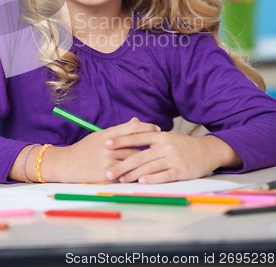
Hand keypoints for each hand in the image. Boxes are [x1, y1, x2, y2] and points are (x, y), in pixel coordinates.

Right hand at [42, 118, 159, 182]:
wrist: (67, 163)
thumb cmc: (85, 149)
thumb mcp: (100, 135)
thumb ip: (119, 130)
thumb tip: (136, 121)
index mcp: (107, 134)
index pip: (132, 127)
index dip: (147, 127)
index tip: (157, 129)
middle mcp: (108, 145)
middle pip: (136, 144)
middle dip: (151, 145)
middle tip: (164, 145)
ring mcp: (107, 160)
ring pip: (133, 160)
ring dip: (146, 161)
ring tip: (158, 160)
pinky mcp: (106, 174)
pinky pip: (126, 174)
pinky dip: (136, 174)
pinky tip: (145, 174)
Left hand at [104, 132, 241, 183]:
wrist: (208, 151)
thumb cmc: (183, 145)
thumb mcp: (166, 137)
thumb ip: (149, 136)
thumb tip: (129, 132)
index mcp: (160, 136)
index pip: (136, 137)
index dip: (120, 140)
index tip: (105, 143)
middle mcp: (165, 146)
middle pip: (139, 155)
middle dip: (122, 164)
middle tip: (108, 172)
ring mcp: (173, 158)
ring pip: (149, 166)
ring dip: (133, 174)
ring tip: (120, 179)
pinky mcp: (181, 170)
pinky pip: (164, 175)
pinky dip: (152, 178)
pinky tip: (142, 181)